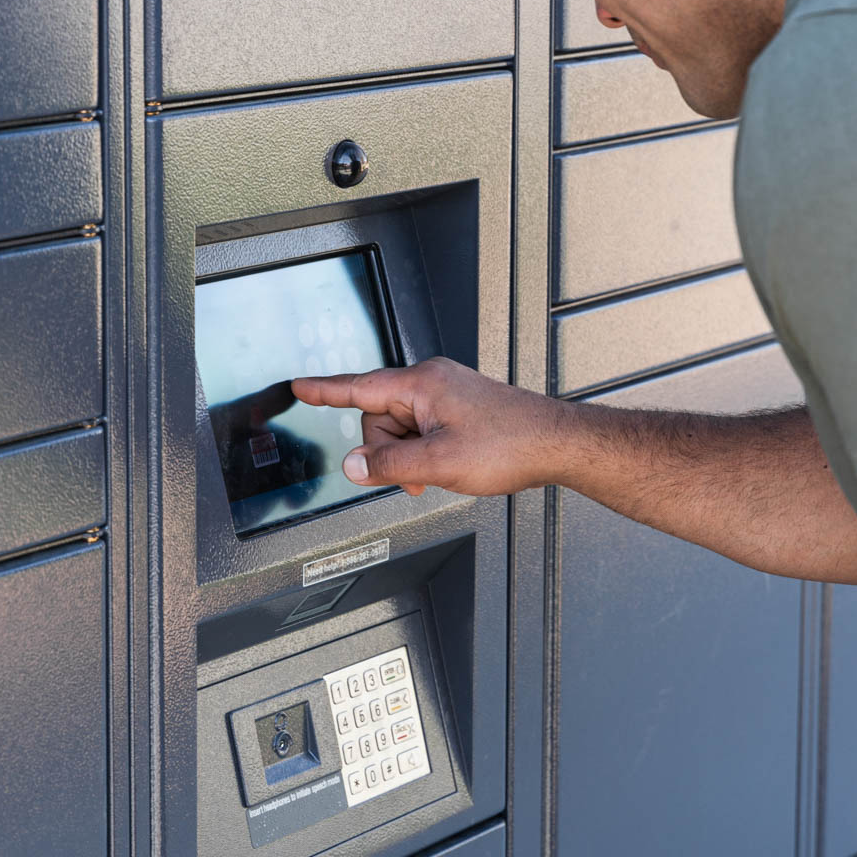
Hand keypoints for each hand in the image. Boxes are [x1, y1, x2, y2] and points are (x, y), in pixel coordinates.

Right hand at [291, 357, 570, 496]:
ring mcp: (447, 395)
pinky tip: (448, 467)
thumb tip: (354, 464)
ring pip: (401, 429)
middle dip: (389, 452)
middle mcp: (432, 382)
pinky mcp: (459, 409)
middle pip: (379, 418)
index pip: (359, 386)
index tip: (299, 387)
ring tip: (441, 472)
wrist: (556, 444)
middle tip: (417, 474)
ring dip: (411, 457)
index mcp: (423, 383)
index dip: (324, 391)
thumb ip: (390, 464)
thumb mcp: (440, 463)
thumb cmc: (511, 444)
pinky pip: (423, 431)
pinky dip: (427, 453)